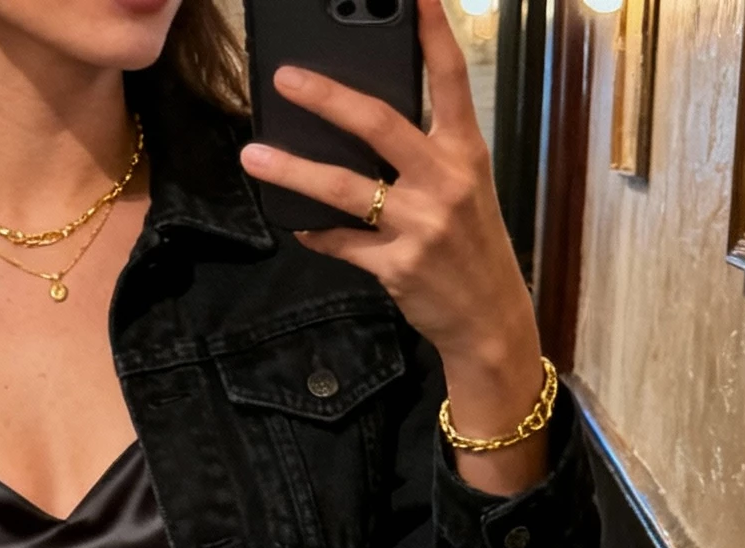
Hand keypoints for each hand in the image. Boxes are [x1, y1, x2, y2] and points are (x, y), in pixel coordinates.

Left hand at [239, 0, 547, 493]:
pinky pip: (342, 242)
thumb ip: (426, 154)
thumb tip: (365, 127)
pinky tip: (296, 223)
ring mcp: (419, 225)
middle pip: (378, 124)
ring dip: (294, 170)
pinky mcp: (396, 265)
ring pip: (344, 188)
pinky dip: (315, 231)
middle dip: (327, 97)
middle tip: (286, 78)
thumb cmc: (472, 247)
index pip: (449, 78)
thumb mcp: (465, 188)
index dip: (432, 31)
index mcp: (465, 151)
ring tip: (255, 153)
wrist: (489, 318)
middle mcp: (444, 181)